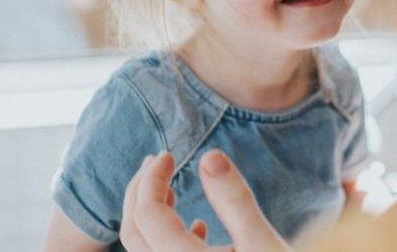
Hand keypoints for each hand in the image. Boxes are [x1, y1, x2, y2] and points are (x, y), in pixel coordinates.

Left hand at [120, 150, 289, 251]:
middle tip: (158, 160)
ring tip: (168, 186)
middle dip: (140, 190)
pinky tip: (198, 226)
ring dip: (149, 214)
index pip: (147, 214)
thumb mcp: (263, 244)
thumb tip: (210, 156)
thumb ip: (234, 200)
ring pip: (143, 249)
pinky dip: (166, 239)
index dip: (151, 178)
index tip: (170, 154)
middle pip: (133, 231)